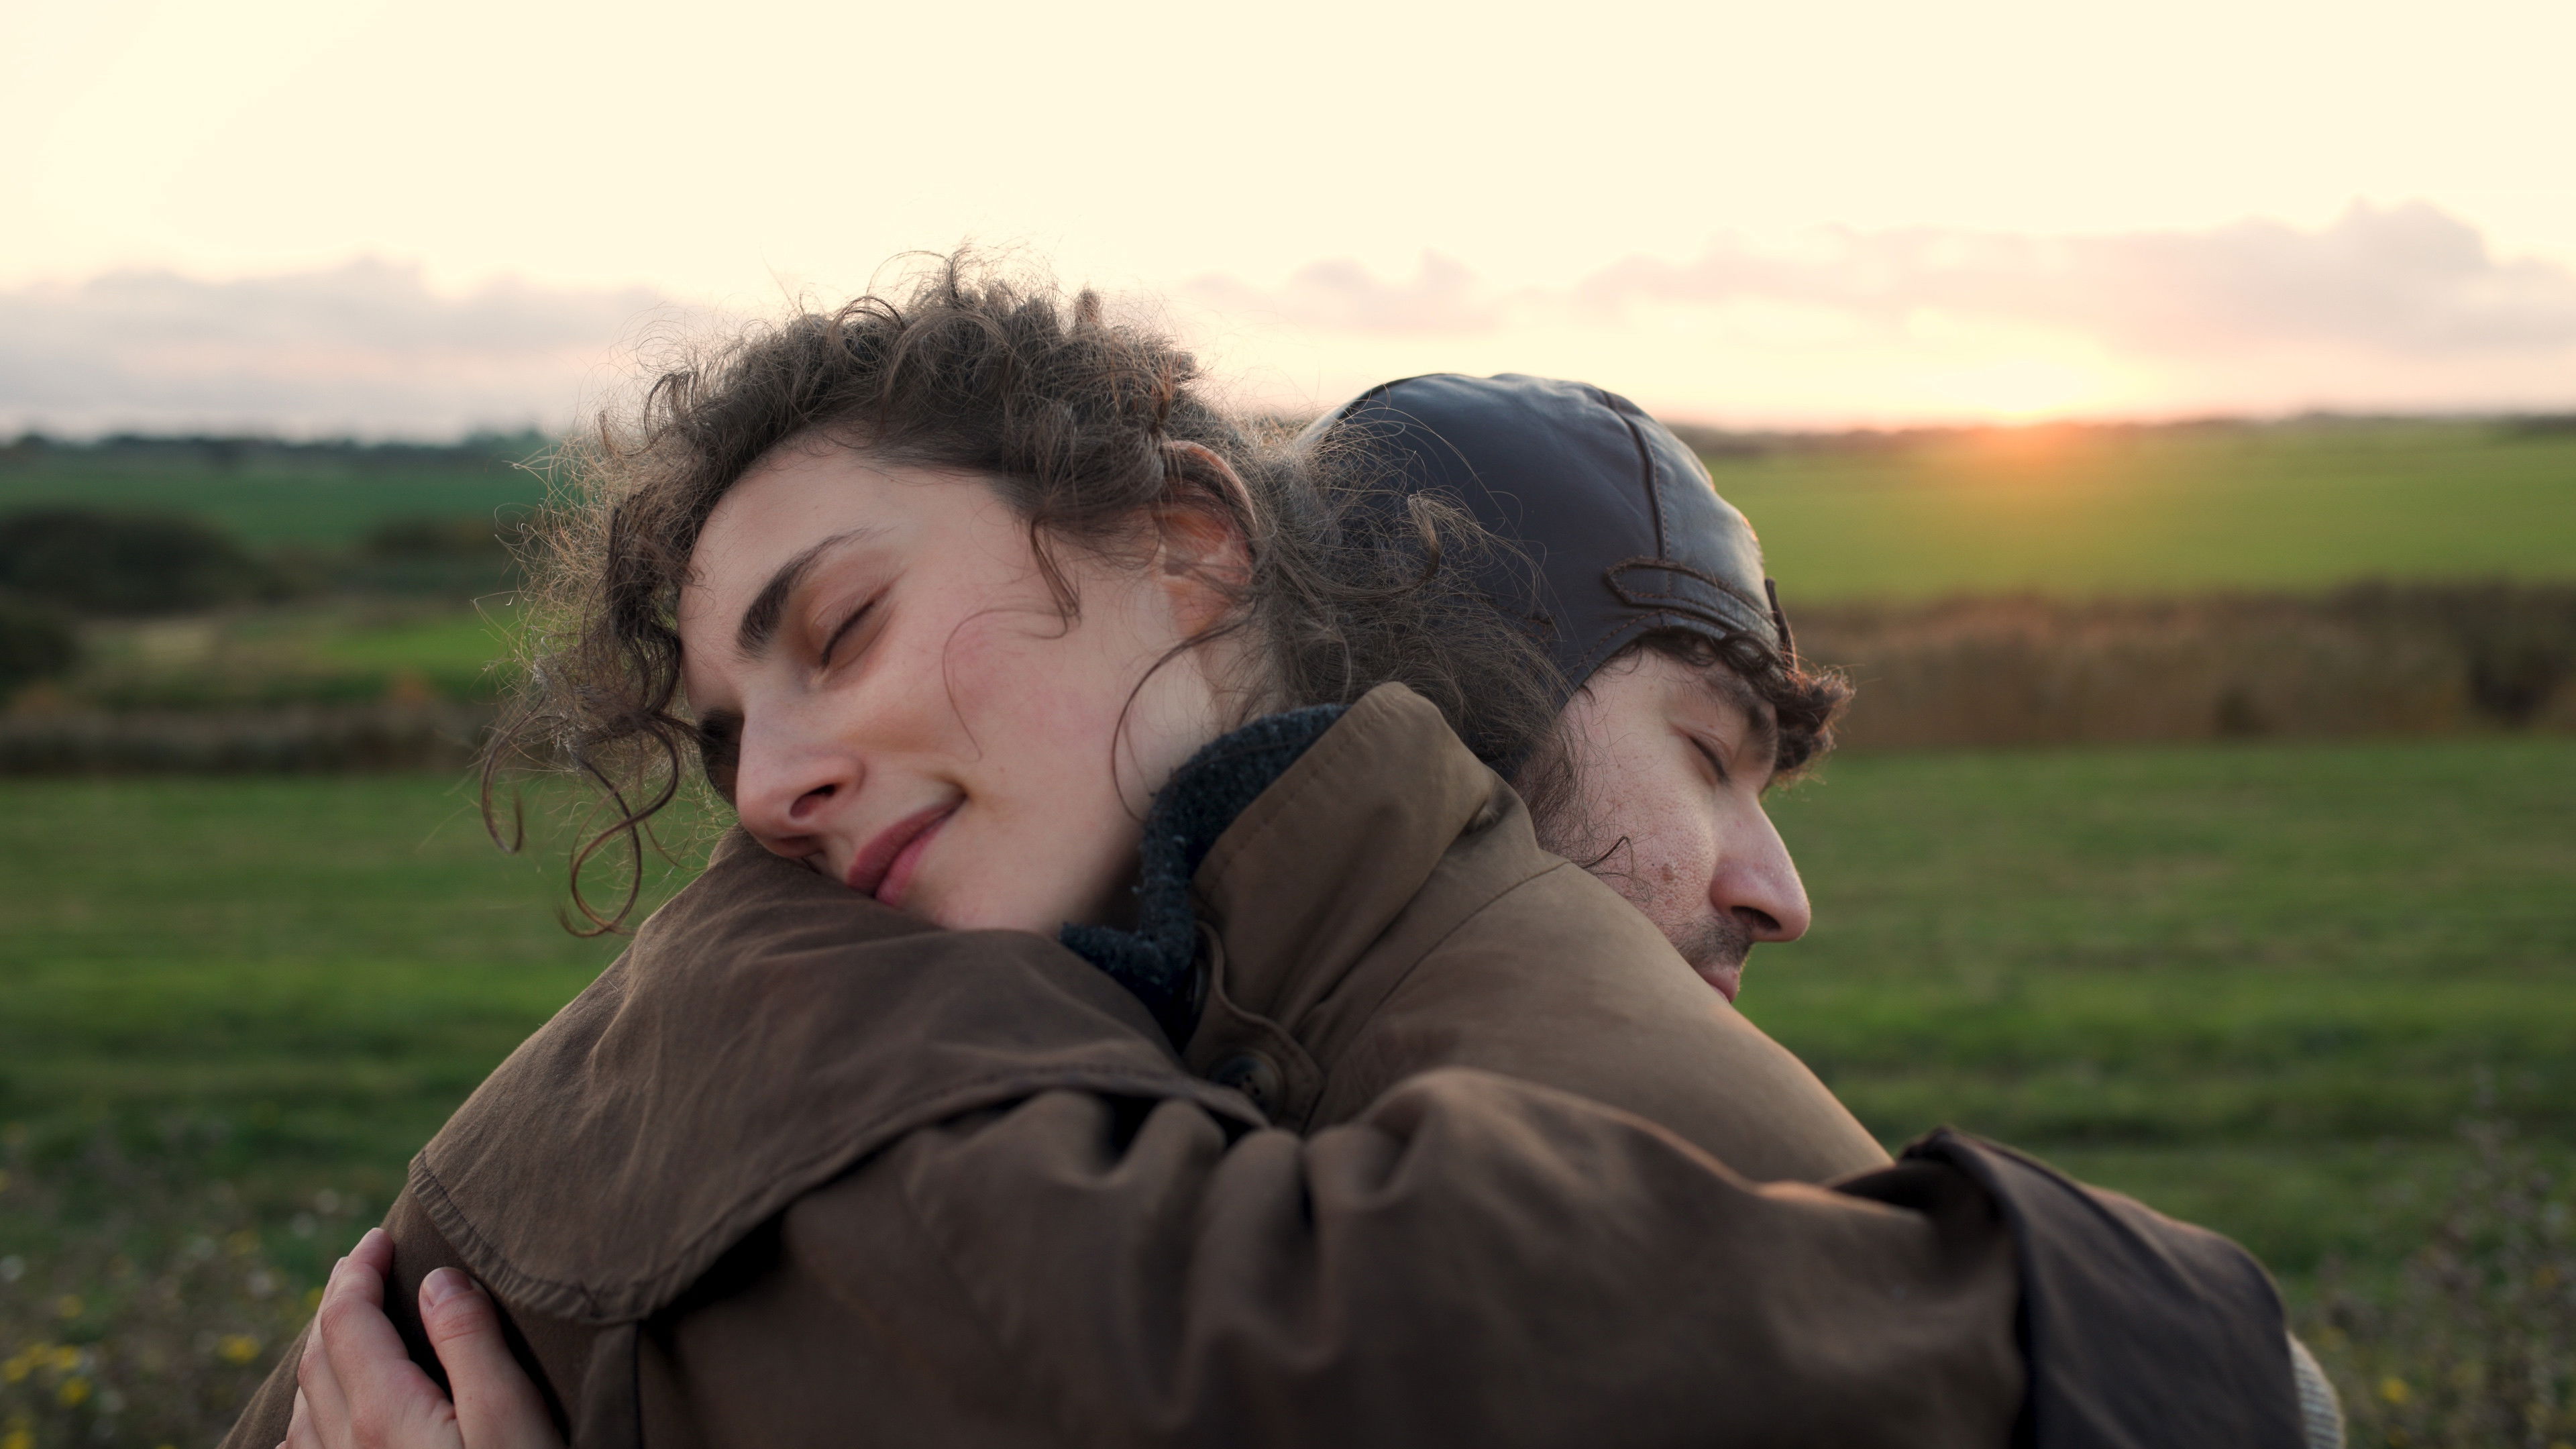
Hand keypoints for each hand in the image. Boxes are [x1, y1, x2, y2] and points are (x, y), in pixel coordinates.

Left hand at [283, 1227, 563, 1448]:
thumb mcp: (513, 1416)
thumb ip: (472, 1345)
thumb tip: (438, 1280)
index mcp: (385, 1415)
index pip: (347, 1321)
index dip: (359, 1271)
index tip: (380, 1236)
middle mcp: (348, 1448)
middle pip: (317, 1359)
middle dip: (336, 1301)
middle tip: (359, 1264)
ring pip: (304, 1408)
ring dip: (321, 1353)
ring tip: (343, 1325)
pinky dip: (311, 1414)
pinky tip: (322, 1415)